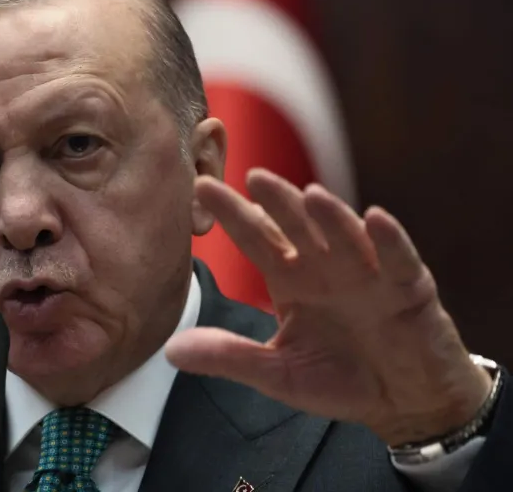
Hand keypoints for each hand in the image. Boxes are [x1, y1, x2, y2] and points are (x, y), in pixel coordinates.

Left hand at [165, 169, 492, 445]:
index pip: (257, 238)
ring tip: (309, 195)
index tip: (202, 186)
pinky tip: (376, 219)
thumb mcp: (275, 373)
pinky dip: (389, 241)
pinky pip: (398, 260)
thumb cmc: (338, 379)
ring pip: (345, 236)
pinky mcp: (408, 289)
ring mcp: (367, 274)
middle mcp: (325, 267)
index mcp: (290, 278)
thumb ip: (229, 356)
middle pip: (298, 227)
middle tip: (253, 175)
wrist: (401, 402)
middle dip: (277, 201)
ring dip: (330, 215)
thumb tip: (171, 351)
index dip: (232, 214)